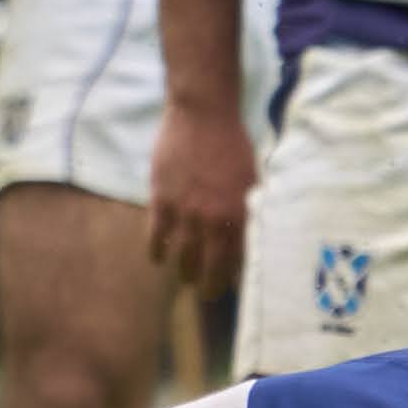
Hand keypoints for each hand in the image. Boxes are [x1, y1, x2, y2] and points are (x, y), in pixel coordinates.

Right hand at [148, 103, 254, 293]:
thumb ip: (249, 207)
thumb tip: (250, 233)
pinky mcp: (161, 198)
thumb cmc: (233, 142)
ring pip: (182, 254)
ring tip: (185, 280)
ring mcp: (184, 210)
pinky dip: (156, 250)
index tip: (231, 286)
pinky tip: (157, 259)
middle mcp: (213, 217)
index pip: (237, 257)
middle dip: (209, 285)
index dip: (233, 276)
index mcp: (240, 212)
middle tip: (207, 294)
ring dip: (184, 271)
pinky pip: (156, 234)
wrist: (203, 113)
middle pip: (209, 264)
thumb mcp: (252, 177)